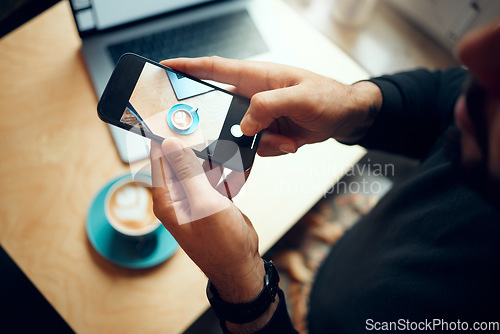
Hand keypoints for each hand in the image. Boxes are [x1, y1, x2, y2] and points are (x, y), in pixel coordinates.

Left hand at [150, 138, 263, 302]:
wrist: (242, 265)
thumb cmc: (221, 245)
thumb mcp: (204, 205)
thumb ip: (188, 173)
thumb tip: (171, 144)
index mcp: (167, 199)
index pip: (160, 158)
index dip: (166, 135)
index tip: (174, 115)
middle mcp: (178, 197)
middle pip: (181, 159)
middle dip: (194, 144)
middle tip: (207, 129)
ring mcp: (196, 198)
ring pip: (201, 166)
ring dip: (214, 157)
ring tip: (227, 148)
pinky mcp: (212, 200)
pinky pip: (216, 177)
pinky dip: (227, 171)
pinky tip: (239, 164)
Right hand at [161, 57, 381, 155]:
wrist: (345, 117)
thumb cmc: (328, 97)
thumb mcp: (301, 98)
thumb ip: (269, 106)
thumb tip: (244, 125)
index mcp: (256, 77)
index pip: (214, 69)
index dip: (187, 68)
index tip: (164, 69)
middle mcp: (253, 95)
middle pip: (222, 110)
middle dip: (226, 127)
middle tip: (241, 135)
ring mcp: (260, 115)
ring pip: (239, 135)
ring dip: (261, 142)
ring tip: (285, 138)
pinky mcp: (267, 131)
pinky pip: (256, 146)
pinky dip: (272, 148)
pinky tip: (290, 142)